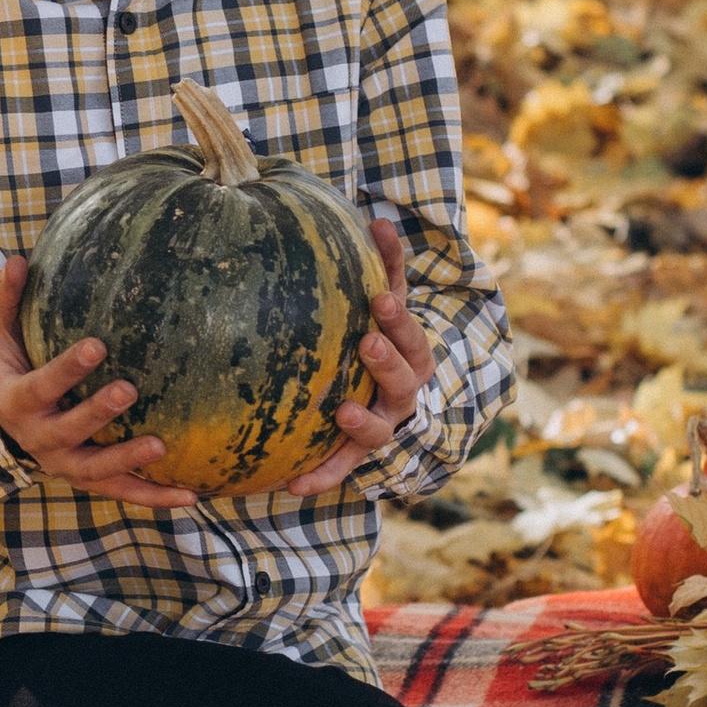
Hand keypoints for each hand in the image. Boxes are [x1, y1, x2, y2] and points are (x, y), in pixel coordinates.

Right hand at [0, 259, 196, 511]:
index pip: (43, 385)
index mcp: (20, 402)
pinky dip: (154, 497)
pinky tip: (191, 496)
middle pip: (70, 430)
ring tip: (162, 447)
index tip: (97, 345)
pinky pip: (123, 492)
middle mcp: (41, 439)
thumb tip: (18, 260)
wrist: (0, 424)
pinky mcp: (90, 480)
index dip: (68, 369)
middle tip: (129, 390)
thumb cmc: (7, 367)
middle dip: (98, 412)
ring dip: (128, 459)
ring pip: (97, 469)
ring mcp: (66, 464)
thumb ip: (3, 299)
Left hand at [285, 220, 434, 496]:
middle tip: (366, 344)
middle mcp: (403, 395)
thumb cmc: (382, 342)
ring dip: (362, 421)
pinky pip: (341, 470)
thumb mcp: (388, 306)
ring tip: (339, 410)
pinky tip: (292, 486)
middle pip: (404, 381)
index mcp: (413, 356)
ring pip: (379, 430)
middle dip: (387, 361)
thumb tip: (379, 219)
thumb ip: (386, 268)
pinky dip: (322, 478)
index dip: (400, 319)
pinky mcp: (356, 456)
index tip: (381, 299)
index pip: (412, 335)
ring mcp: (383, 427)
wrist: (392, 406)